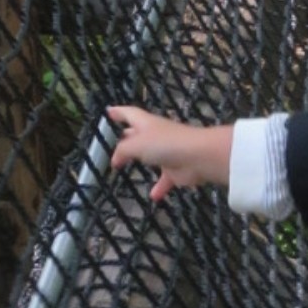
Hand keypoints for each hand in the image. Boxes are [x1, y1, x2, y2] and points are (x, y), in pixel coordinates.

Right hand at [105, 105, 234, 193]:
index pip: (130, 114)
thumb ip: (123, 150)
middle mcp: (157, 135)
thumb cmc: (167, 144)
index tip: (109, 111)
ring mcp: (168, 152)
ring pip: (151, 154)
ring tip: (128, 163)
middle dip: (128, 135)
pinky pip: (165, 179)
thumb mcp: (136, 144)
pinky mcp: (177, 169)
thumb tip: (116, 158)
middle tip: (119, 138)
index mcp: (146, 123)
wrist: (198, 156)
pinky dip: (159, 187)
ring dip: (142, 158)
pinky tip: (153, 196)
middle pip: (139, 133)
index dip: (119, 112)